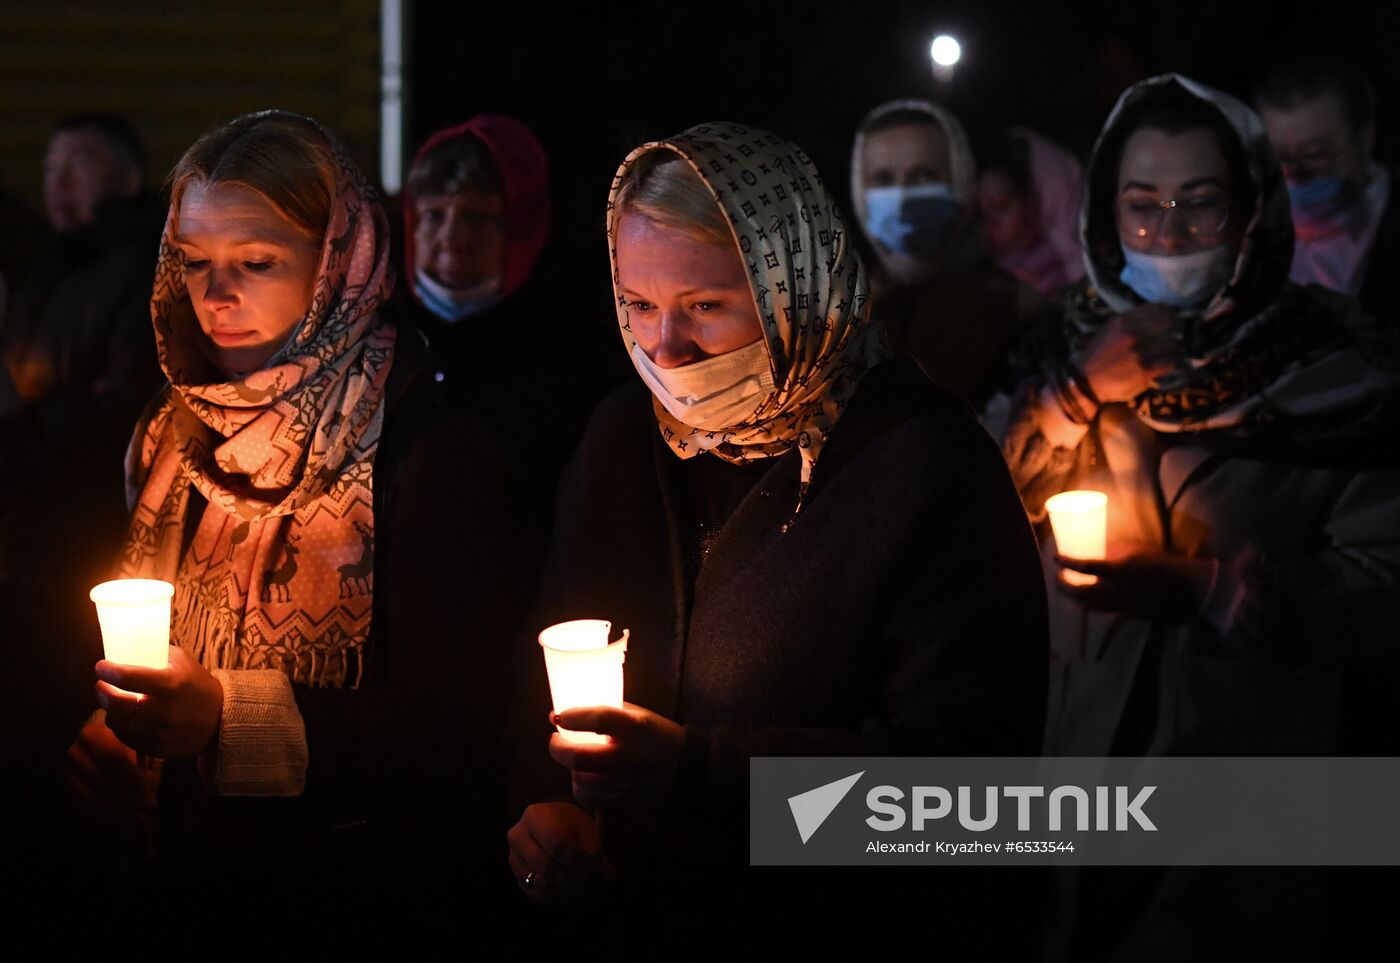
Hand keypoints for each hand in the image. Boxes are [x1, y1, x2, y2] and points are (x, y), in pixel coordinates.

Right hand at [66, 710, 158, 826]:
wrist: (100, 741)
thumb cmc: (125, 738)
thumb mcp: (134, 738)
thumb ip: (142, 753)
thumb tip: (154, 782)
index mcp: (91, 735)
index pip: (113, 759)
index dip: (134, 775)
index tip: (154, 783)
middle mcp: (75, 755)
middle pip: (104, 782)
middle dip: (131, 797)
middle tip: (152, 804)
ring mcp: (69, 775)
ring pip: (95, 800)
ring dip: (121, 812)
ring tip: (142, 816)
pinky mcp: (69, 792)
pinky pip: (87, 811)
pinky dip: (108, 819)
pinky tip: (126, 822)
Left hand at [94, 645, 223, 757]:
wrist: (222, 719)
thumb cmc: (199, 686)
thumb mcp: (184, 662)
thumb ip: (158, 654)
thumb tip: (129, 649)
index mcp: (170, 685)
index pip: (126, 677)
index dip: (107, 670)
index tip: (102, 666)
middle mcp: (162, 711)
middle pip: (114, 704)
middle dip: (101, 691)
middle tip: (101, 685)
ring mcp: (159, 733)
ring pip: (116, 723)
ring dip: (110, 711)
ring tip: (114, 703)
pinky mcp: (156, 748)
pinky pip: (126, 738)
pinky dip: (121, 727)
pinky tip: (126, 719)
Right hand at [507, 802, 610, 904]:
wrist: (552, 826)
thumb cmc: (571, 824)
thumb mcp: (585, 827)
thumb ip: (595, 848)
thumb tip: (611, 875)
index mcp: (535, 815)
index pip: (558, 843)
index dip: (579, 860)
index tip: (598, 869)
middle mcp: (517, 837)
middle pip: (548, 866)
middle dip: (574, 878)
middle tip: (596, 884)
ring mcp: (514, 858)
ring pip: (542, 884)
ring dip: (569, 891)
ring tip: (590, 889)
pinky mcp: (517, 877)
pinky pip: (538, 895)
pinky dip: (559, 898)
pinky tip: (575, 892)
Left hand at [548, 703, 685, 809]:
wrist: (688, 768)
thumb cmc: (661, 735)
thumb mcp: (640, 715)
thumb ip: (609, 713)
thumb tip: (570, 713)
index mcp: (636, 728)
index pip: (597, 719)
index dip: (572, 716)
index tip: (558, 716)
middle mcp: (630, 757)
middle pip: (579, 758)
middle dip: (558, 748)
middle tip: (555, 740)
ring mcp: (626, 783)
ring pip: (581, 781)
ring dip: (570, 768)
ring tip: (574, 759)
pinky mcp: (625, 801)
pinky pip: (590, 798)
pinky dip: (582, 787)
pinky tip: (586, 778)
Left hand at [1056, 550, 1215, 619]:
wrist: (1188, 589)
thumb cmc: (1165, 564)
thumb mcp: (1139, 550)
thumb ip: (1117, 549)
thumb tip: (1102, 547)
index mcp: (1117, 571)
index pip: (1084, 566)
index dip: (1067, 562)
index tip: (1056, 558)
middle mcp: (1114, 591)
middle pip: (1079, 592)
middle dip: (1063, 586)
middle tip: (1057, 577)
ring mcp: (1120, 605)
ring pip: (1088, 605)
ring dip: (1076, 598)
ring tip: (1072, 590)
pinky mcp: (1128, 614)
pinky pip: (1104, 611)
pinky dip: (1093, 606)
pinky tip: (1092, 601)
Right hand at [1077, 304, 1179, 403]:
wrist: (1085, 382)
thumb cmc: (1098, 355)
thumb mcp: (1109, 330)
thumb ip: (1131, 321)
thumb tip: (1159, 317)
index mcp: (1123, 320)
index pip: (1159, 309)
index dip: (1171, 314)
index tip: (1172, 321)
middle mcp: (1132, 333)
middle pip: (1170, 323)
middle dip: (1177, 328)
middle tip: (1177, 335)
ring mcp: (1139, 353)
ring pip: (1173, 344)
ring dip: (1174, 349)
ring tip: (1169, 353)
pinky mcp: (1144, 371)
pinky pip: (1171, 362)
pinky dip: (1173, 363)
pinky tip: (1168, 365)